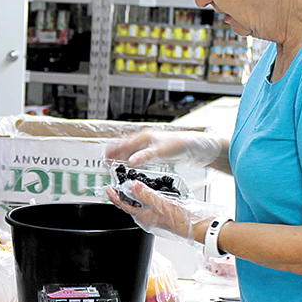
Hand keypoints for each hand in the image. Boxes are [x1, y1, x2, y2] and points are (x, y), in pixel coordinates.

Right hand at [106, 129, 221, 169]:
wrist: (195, 146)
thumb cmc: (180, 144)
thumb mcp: (161, 151)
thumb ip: (145, 156)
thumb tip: (131, 161)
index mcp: (145, 137)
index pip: (124, 144)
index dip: (114, 151)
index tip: (106, 157)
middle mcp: (145, 140)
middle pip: (126, 146)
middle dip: (115, 154)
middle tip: (106, 162)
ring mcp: (150, 145)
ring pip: (131, 150)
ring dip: (123, 157)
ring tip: (114, 164)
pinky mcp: (155, 151)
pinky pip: (138, 154)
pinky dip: (132, 159)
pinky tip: (131, 164)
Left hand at [106, 182, 196, 242]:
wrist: (199, 225)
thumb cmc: (182, 220)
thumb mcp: (162, 204)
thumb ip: (146, 195)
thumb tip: (132, 186)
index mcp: (144, 216)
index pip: (124, 206)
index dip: (114, 196)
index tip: (108, 188)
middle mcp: (148, 216)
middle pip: (130, 204)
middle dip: (123, 193)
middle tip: (118, 182)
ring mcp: (155, 214)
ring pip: (141, 202)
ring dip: (136, 192)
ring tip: (132, 182)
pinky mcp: (164, 212)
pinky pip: (151, 201)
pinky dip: (148, 193)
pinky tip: (151, 188)